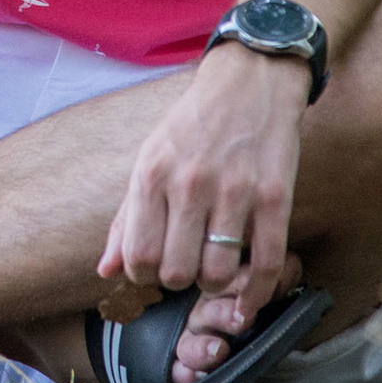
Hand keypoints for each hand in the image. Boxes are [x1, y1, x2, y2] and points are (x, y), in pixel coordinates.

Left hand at [100, 45, 307, 328]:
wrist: (250, 82)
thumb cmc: (194, 124)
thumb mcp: (150, 157)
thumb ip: (126, 217)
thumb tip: (106, 271)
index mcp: (152, 174)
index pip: (139, 255)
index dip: (143, 276)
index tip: (154, 270)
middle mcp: (190, 184)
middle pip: (176, 272)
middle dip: (179, 281)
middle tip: (186, 266)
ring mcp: (235, 192)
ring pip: (218, 274)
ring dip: (215, 283)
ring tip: (215, 266)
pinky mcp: (274, 197)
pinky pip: (266, 265)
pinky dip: (256, 294)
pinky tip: (247, 300)